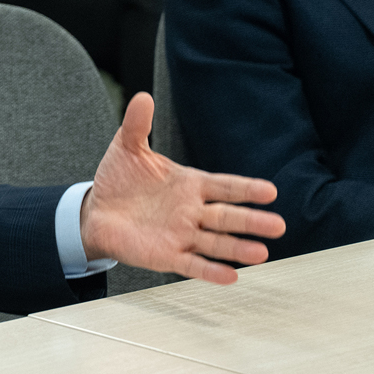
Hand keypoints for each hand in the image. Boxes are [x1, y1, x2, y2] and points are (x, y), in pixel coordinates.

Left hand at [79, 93, 285, 283]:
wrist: (96, 211)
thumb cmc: (120, 180)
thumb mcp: (127, 148)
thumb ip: (138, 125)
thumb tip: (142, 97)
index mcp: (190, 184)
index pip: (224, 186)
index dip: (245, 189)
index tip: (270, 191)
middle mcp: (193, 211)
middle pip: (227, 216)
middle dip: (251, 221)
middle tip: (278, 226)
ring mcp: (182, 235)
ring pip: (216, 242)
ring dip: (237, 248)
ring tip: (261, 253)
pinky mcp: (167, 256)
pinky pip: (192, 265)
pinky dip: (210, 271)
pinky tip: (231, 276)